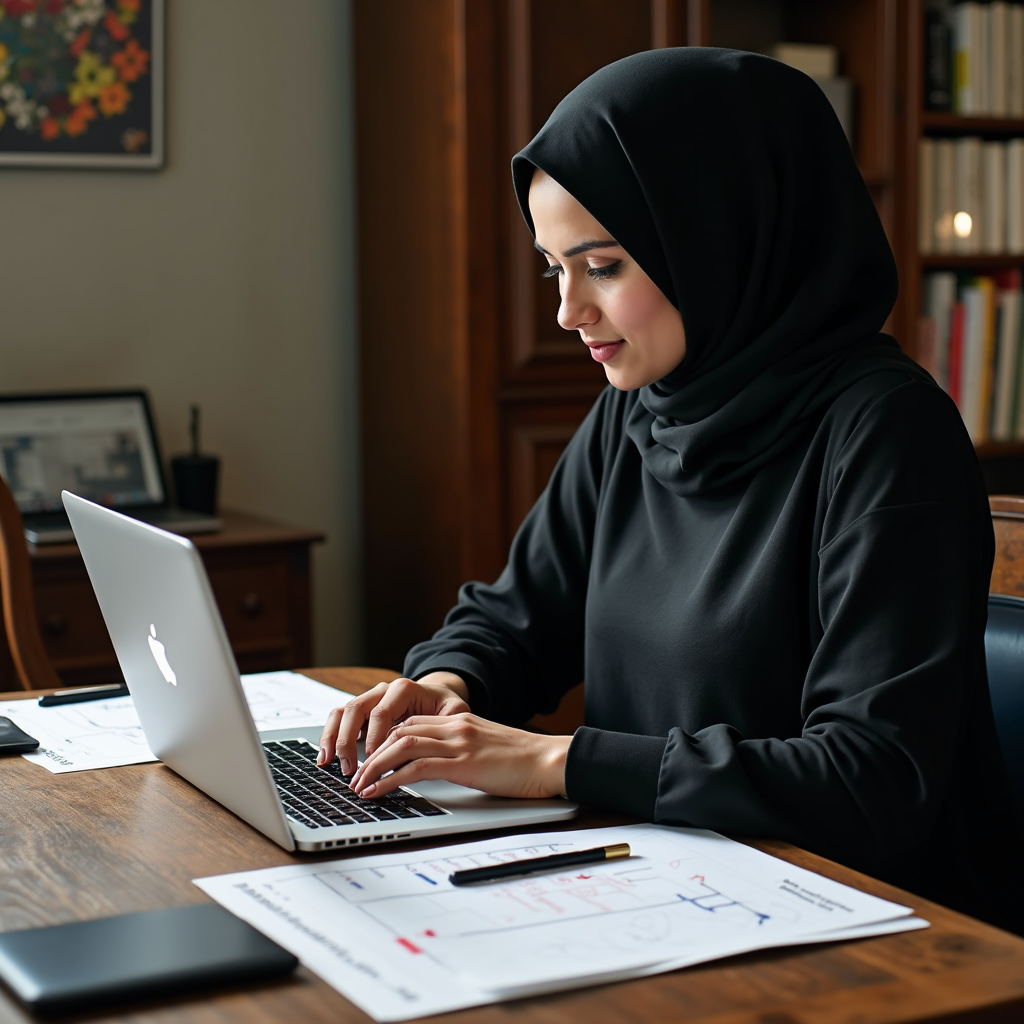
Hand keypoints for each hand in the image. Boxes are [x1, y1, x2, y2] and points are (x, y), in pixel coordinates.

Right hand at [318, 673, 469, 774]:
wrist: (437, 696)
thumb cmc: (445, 706)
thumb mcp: (455, 711)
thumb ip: (449, 722)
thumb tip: (436, 743)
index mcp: (404, 689)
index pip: (381, 712)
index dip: (374, 738)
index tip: (373, 761)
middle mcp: (383, 691)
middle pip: (356, 709)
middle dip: (348, 741)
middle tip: (349, 768)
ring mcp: (370, 699)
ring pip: (342, 712)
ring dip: (332, 737)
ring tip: (327, 762)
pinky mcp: (362, 711)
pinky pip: (339, 718)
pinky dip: (330, 735)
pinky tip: (326, 757)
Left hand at [349, 714, 571, 800]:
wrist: (551, 760)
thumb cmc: (525, 761)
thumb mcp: (487, 749)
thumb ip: (463, 751)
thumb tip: (440, 768)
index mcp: (460, 722)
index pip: (411, 724)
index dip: (385, 741)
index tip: (370, 760)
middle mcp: (455, 727)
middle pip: (399, 732)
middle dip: (371, 754)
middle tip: (356, 775)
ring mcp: (458, 743)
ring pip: (400, 746)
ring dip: (373, 766)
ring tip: (359, 785)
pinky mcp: (462, 763)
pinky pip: (415, 768)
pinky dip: (389, 779)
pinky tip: (377, 791)